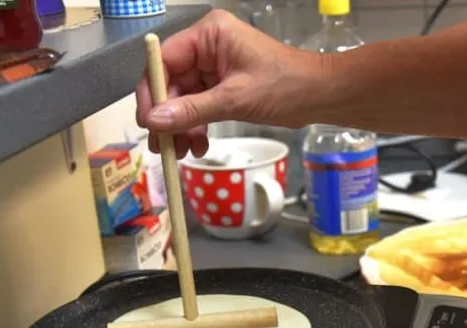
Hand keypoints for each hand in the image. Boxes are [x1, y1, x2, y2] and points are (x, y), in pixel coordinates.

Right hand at [135, 9, 327, 158]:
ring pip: (184, 99)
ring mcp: (215, 68)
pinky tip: (198, 146)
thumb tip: (154, 120)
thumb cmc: (284, 86)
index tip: (148, 123)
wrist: (318, 96)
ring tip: (183, 153)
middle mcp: (207, 47)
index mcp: (209, 35)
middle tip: (164, 147)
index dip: (152, 92)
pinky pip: (200, 107)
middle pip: (172, 82)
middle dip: (168, 117)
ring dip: (182, 127)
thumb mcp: (234, 99)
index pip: (165, 60)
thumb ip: (193, 110)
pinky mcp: (223, 86)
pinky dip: (197, 127)